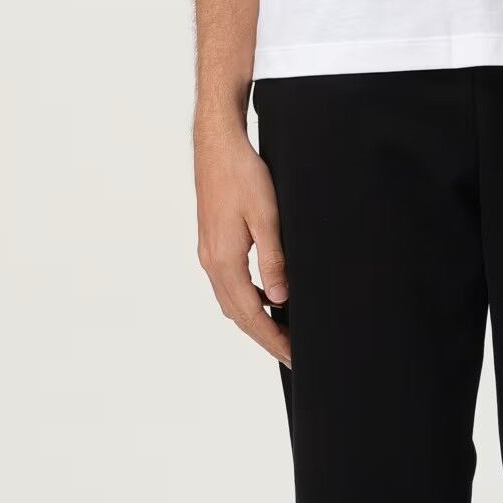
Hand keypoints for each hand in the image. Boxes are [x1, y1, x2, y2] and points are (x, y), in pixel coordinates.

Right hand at [194, 121, 291, 367]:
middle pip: (238, 315)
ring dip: (255, 319)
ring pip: (231, 301)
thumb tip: (280, 299)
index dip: (272, 338)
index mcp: (224, 260)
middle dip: (265, 336)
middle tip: (291, 354)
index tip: (293, 356)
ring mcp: (208, 253)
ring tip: (282, 330)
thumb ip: (273, 259)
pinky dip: (247, 298)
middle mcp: (211, 262)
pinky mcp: (211, 243)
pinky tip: (267, 294)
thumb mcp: (266, 216)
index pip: (250, 314)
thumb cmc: (244, 175)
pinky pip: (228, 283)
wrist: (218, 146)